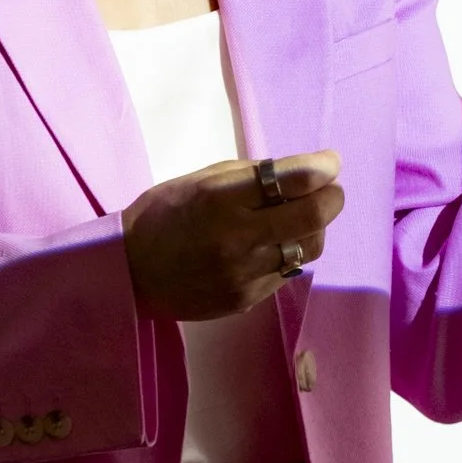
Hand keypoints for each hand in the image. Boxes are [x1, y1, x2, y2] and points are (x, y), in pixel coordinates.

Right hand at [122, 151, 343, 322]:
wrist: (129, 272)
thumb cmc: (164, 215)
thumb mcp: (201, 179)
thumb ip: (251, 175)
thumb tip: (304, 171)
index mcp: (221, 197)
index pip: (294, 179)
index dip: (323, 167)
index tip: (330, 162)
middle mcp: (237, 236)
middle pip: (313, 215)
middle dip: (332, 197)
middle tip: (331, 190)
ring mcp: (244, 273)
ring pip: (309, 247)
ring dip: (315, 227)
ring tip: (300, 218)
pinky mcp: (246, 299)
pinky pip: (287, 271)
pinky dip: (290, 251)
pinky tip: (276, 243)